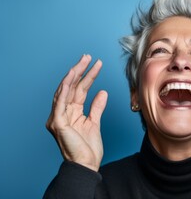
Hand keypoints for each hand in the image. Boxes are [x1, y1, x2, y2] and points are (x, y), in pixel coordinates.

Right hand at [46, 55, 107, 170]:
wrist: (87, 164)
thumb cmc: (89, 147)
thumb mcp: (95, 122)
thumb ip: (97, 106)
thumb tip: (102, 92)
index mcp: (71, 112)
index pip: (79, 89)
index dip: (88, 76)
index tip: (96, 64)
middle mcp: (62, 113)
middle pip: (71, 87)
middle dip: (80, 70)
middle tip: (88, 56)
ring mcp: (58, 118)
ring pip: (64, 91)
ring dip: (73, 75)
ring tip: (83, 62)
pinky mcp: (57, 123)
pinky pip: (60, 103)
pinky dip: (64, 90)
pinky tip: (70, 78)